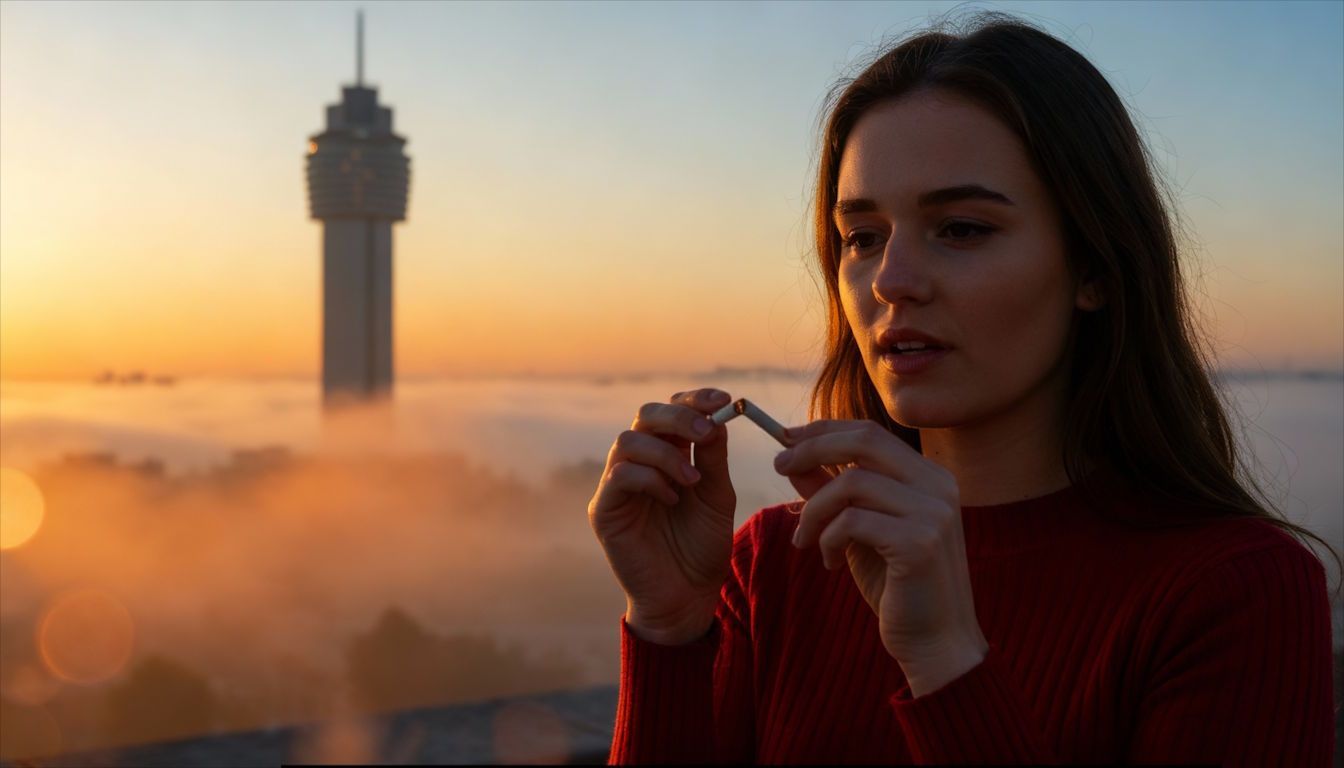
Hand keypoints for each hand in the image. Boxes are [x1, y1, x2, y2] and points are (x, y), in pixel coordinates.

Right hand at [588, 388, 737, 644]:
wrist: (688, 596)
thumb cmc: (702, 548)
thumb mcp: (716, 496)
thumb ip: (713, 458)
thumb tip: (717, 417)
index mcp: (668, 456)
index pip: (672, 412)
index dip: (694, 399)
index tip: (724, 400)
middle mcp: (639, 464)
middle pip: (645, 415)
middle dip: (679, 417)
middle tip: (706, 432)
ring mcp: (618, 485)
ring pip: (628, 440)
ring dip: (666, 454)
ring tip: (692, 482)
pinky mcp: (604, 509)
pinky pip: (619, 475)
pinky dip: (650, 479)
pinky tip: (672, 500)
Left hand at [774, 419, 988, 693]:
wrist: (936, 643)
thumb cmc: (898, 587)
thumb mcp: (858, 532)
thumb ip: (832, 492)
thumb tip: (793, 459)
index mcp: (929, 477)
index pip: (871, 432)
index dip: (824, 430)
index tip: (787, 438)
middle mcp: (937, 486)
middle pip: (864, 442)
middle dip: (813, 449)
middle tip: (778, 466)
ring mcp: (933, 512)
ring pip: (851, 484)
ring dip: (814, 510)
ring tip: (804, 540)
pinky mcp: (920, 542)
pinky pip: (852, 522)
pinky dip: (829, 539)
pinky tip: (830, 564)